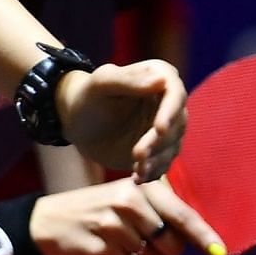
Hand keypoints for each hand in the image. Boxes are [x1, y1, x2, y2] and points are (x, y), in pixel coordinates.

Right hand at [30, 176, 224, 254]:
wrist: (47, 221)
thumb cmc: (95, 211)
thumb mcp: (126, 200)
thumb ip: (160, 214)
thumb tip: (194, 241)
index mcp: (139, 186)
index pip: (181, 214)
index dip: (203, 236)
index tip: (218, 253)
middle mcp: (128, 201)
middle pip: (172, 244)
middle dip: (166, 253)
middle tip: (144, 244)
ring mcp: (113, 224)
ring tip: (123, 246)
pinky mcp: (101, 248)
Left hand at [55, 59, 186, 180]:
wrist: (79, 123)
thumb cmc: (88, 96)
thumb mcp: (102, 84)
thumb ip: (127, 80)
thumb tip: (160, 80)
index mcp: (160, 76)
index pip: (175, 94)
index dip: (170, 113)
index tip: (159, 130)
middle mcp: (170, 102)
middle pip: (176, 125)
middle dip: (159, 142)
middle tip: (136, 154)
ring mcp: (167, 127)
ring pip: (172, 146)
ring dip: (156, 160)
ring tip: (136, 169)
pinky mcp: (161, 149)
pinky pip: (164, 163)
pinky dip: (153, 172)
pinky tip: (137, 177)